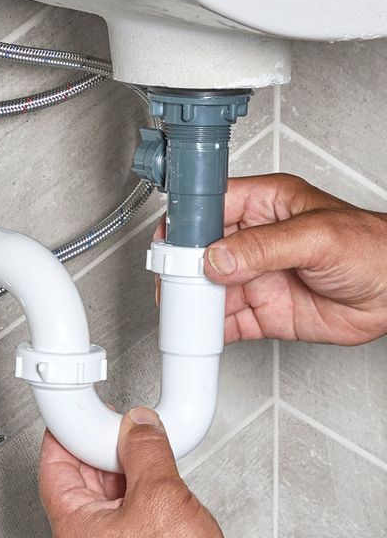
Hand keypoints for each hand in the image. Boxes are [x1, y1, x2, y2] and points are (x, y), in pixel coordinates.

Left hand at [38, 407, 249, 537]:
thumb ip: (144, 449)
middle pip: (78, 477)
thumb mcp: (157, 491)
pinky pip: (127, 505)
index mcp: (73, 526)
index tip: (76, 415)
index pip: (52, 467)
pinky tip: (156, 471)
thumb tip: (138, 425)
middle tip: (115, 424)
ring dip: (121, 465)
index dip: (64, 435)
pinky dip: (137, 483)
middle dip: (97, 446)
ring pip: (105, 491)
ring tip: (141, 444)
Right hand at [154, 174, 386, 344]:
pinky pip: (225, 322)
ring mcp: (255, 278)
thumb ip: (263, 246)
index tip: (171, 242)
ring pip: (207, 290)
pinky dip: (208, 330)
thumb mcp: (317, 236)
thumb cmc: (375, 248)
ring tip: (183, 312)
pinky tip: (202, 331)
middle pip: (200, 253)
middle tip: (175, 284)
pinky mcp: (262, 312)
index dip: (186, 222)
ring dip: (192, 303)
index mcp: (265, 205)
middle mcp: (254, 241)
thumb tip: (218, 257)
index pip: (211, 206)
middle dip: (183, 269)